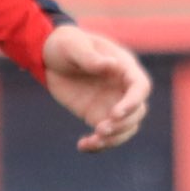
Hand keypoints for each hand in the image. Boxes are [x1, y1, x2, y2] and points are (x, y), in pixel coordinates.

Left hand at [42, 27, 151, 151]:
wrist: (49, 55)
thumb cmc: (66, 44)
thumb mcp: (74, 46)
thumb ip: (91, 57)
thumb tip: (112, 65)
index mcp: (123, 67)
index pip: (140, 87)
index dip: (133, 102)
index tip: (115, 113)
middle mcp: (122, 88)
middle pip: (137, 112)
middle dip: (123, 124)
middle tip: (100, 129)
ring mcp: (111, 103)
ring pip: (125, 128)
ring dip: (113, 139)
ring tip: (92, 142)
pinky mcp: (97, 115)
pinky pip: (105, 135)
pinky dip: (98, 144)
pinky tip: (82, 146)